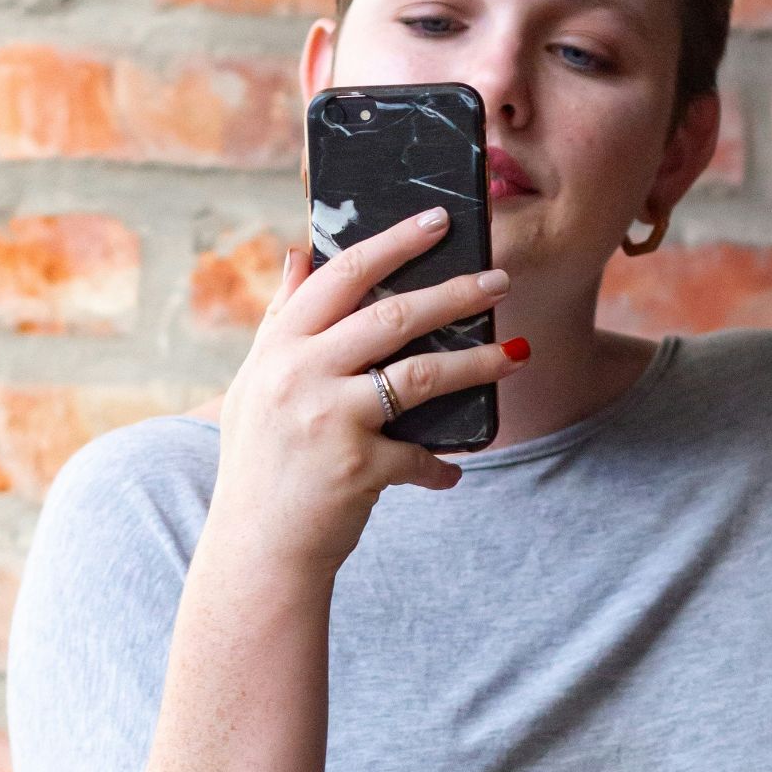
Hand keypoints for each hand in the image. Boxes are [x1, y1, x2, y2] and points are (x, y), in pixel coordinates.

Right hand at [203, 206, 528, 577]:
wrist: (253, 551)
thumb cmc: (260, 464)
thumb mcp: (254, 385)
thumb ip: (279, 319)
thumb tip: (298, 252)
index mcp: (278, 348)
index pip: (341, 275)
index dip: (393, 242)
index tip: (438, 220)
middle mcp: (298, 374)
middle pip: (392, 315)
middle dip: (455, 292)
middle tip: (500, 279)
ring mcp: (327, 418)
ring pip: (421, 373)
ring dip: (478, 362)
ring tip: (518, 353)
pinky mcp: (356, 465)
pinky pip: (418, 455)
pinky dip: (440, 465)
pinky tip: (452, 471)